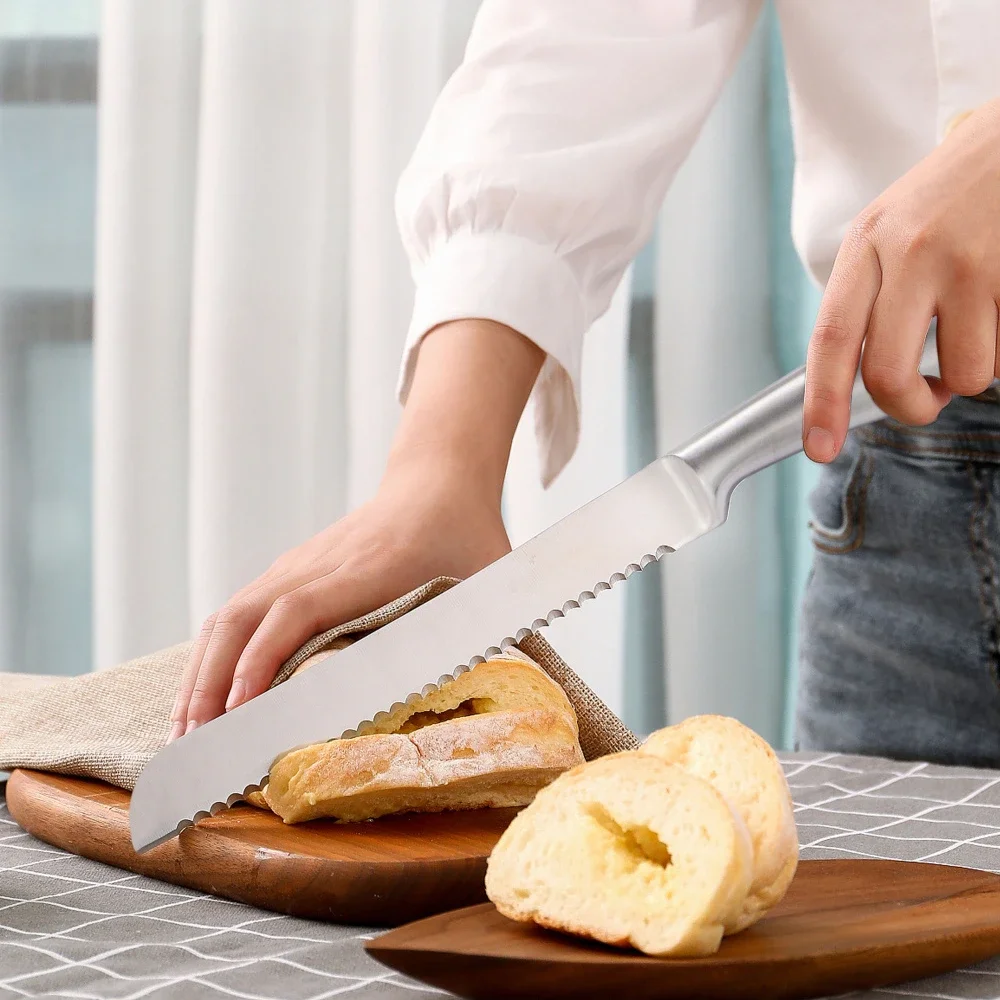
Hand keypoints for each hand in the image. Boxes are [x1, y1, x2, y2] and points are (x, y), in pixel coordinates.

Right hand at [169, 318, 543, 739]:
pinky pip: (238, 610)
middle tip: (193, 747)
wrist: (440, 480)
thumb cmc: (467, 538)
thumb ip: (489, 633)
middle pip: (241, 620)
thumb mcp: (489, 585)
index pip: (293, 616)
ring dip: (202, 671)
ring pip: (229, 615)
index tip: (238, 715)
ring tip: (186, 730)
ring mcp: (297, 566)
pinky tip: (208, 690)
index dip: (260, 665)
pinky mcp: (292, 570)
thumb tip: (492, 700)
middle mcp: (316, 567)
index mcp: (364, 572)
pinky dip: (214, 652)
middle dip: (210, 684)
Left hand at [803, 99, 999, 461]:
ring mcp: (971, 262)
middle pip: (889, 374)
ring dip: (972, 371)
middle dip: (908, 407)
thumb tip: (861, 379)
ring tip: (978, 326)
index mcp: (869, 244)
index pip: (832, 337)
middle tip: (925, 400)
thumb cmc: (955, 193)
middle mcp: (913, 252)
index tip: (818, 448)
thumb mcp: (893, 227)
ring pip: (965, 373)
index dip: (822, 402)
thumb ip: (871, 295)